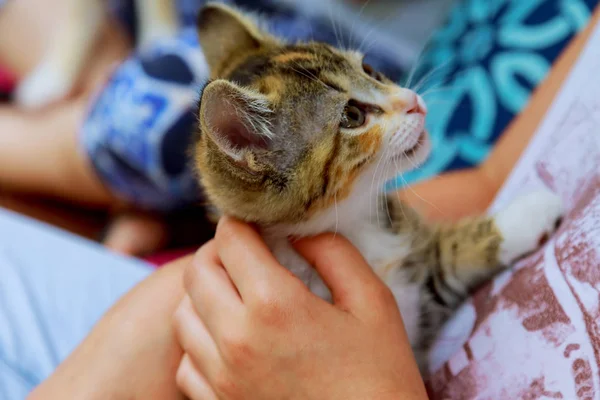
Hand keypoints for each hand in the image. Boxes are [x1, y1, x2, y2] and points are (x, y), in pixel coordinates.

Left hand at [174, 217, 427, 399]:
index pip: (230, 239)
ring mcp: (222, 379)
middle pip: (196, 273)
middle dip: (218, 253)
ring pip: (183, 316)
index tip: (255, 224)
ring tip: (237, 297)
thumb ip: (332, 252)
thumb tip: (295, 231)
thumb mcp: (372, 301)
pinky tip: (232, 341)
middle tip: (245, 255)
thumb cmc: (380, 373)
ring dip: (205, 296)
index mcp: (275, 306)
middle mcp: (236, 340)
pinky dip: (201, 343)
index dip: (241, 222)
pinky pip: (187, 363)